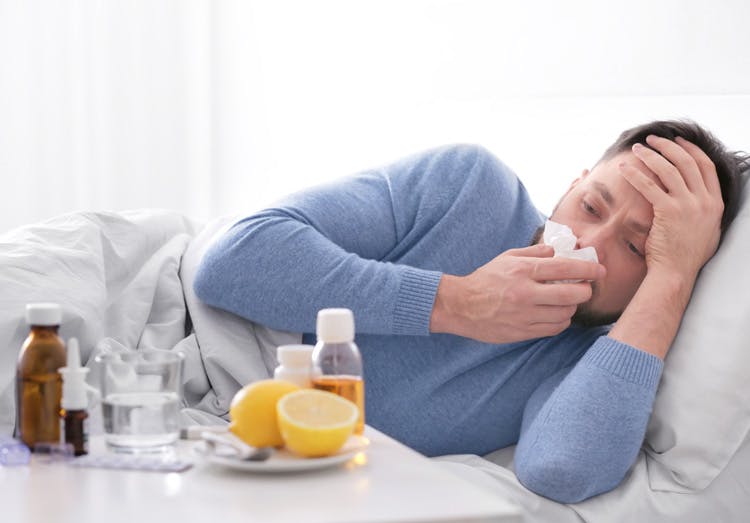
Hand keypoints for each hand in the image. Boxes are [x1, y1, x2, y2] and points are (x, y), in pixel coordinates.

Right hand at [430, 244, 605, 342]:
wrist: (461, 306)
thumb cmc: (485, 280)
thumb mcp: (507, 258)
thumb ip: (534, 252)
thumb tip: (558, 251)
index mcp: (522, 271)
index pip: (564, 268)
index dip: (587, 269)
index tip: (600, 270)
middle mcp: (525, 293)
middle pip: (570, 295)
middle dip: (585, 291)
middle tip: (585, 288)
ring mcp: (524, 315)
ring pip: (564, 314)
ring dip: (572, 307)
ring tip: (567, 301)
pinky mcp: (522, 332)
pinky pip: (553, 329)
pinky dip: (561, 321)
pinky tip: (557, 314)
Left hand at [624, 135, 723, 278]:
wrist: (676, 273)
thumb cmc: (685, 255)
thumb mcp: (706, 229)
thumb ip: (704, 210)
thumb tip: (697, 196)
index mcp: (715, 203)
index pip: (706, 166)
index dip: (691, 150)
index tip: (677, 141)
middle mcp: (705, 201)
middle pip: (687, 161)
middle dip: (668, 146)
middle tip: (652, 139)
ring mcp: (688, 206)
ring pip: (669, 169)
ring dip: (651, 155)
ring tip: (637, 148)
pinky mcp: (669, 212)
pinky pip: (649, 186)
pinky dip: (635, 174)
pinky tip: (624, 168)